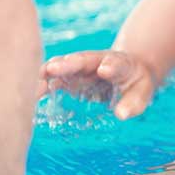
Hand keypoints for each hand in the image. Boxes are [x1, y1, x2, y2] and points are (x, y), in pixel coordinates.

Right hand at [41, 50, 155, 119]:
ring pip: (65, 64)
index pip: (116, 63)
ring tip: (36, 78)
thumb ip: (133, 103)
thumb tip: (121, 114)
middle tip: (54, 68)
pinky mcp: (70, 75)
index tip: (104, 70)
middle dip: (70, 63)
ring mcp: (82, 67)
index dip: (110, 66)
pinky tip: (31, 92)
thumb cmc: (136, 84)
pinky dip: (42, 82)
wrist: (129, 72)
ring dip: (51, 70)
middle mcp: (98, 61)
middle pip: (84, 59)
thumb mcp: (142, 93)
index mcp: (121, 64)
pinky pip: (54, 76)